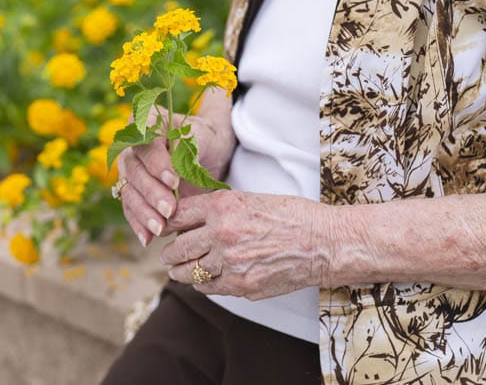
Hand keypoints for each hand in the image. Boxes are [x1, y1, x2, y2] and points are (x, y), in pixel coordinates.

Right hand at [117, 106, 235, 246]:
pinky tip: (148, 239)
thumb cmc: (205, 138)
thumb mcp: (203, 137)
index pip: (144, 143)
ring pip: (130, 192)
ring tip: (160, 228)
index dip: (156, 163)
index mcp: (146, 123)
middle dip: (152, 192)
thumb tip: (177, 169)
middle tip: (170, 209)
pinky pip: (131, 208)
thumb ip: (188, 147)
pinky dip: (138, 224)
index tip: (174, 180)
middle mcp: (131, 147)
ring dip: (144, 212)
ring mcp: (131, 171)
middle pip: (134, 170)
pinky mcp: (135, 192)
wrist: (208, 151)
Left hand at [160, 190, 334, 299]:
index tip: (162, 228)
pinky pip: (207, 287)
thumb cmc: (290, 216)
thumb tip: (187, 219)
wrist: (323, 242)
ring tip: (179, 268)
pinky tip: (205, 278)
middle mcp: (221, 233)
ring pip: (187, 272)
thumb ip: (217, 209)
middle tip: (168, 254)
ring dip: (180, 270)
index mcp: (222, 206)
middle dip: (169, 252)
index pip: (175, 216)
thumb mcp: (249, 199)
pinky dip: (201, 283)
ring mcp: (230, 262)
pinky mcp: (241, 286)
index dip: (165, 224)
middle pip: (176, 248)